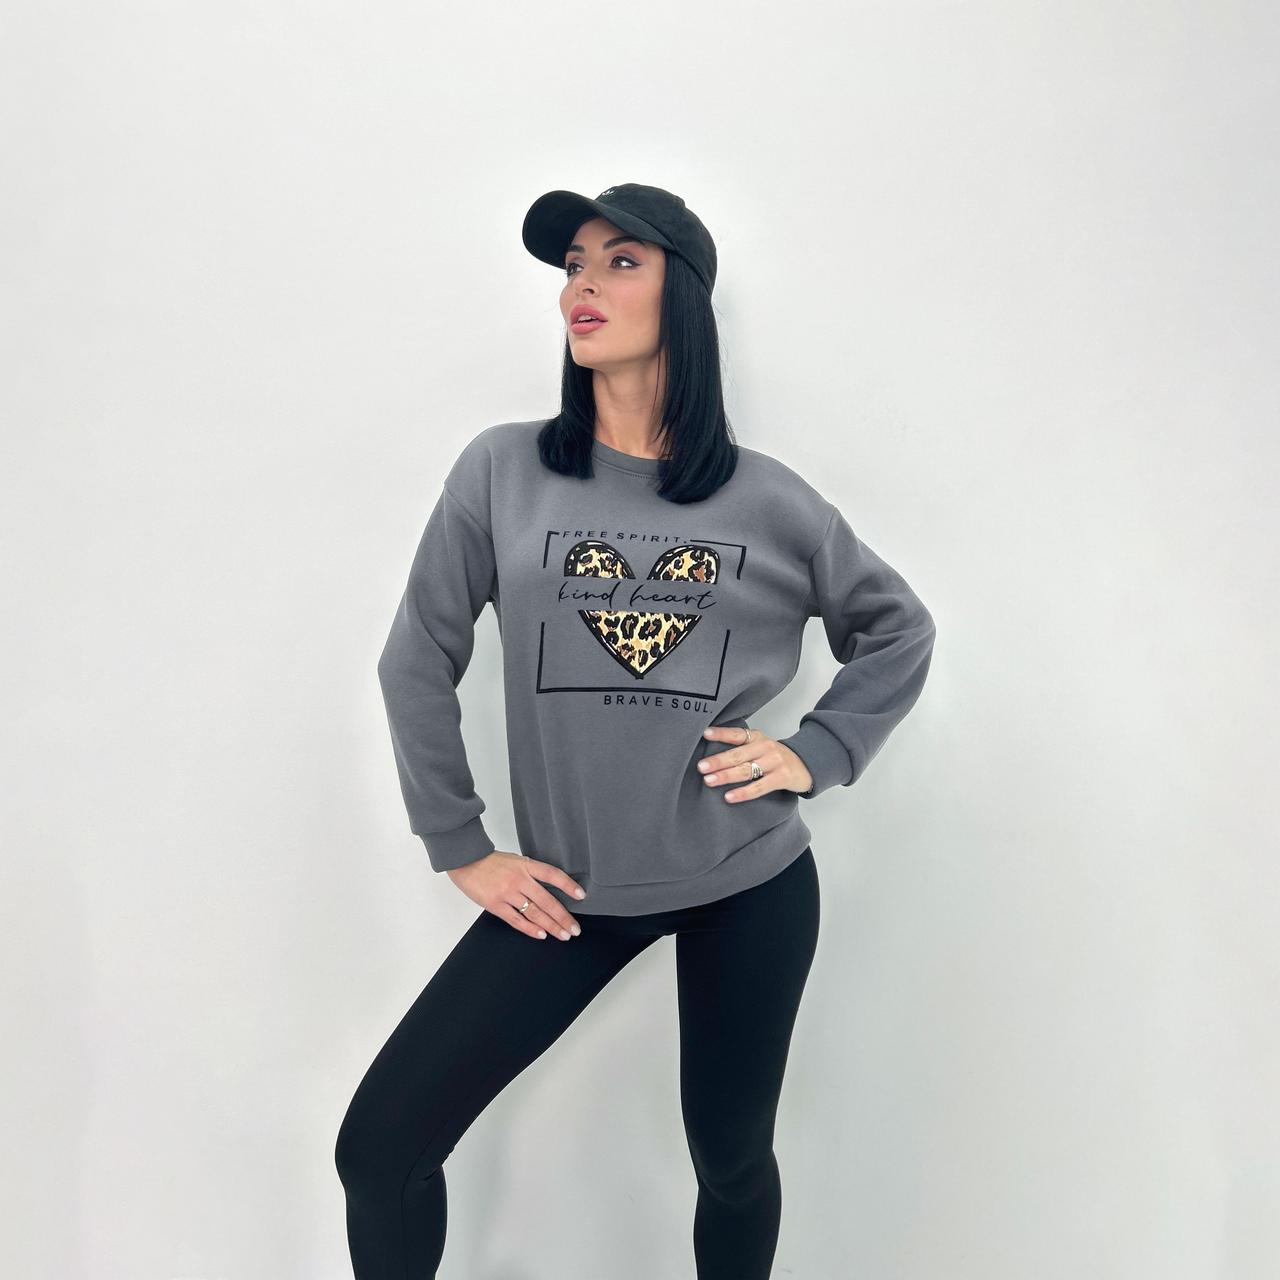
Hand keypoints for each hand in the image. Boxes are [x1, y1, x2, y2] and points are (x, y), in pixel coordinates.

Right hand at [447, 850, 586, 941]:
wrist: (466, 861)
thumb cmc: (491, 861)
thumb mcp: (515, 860)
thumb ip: (530, 873)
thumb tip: (549, 890)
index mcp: (526, 865)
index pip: (553, 875)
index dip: (568, 885)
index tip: (581, 896)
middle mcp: (519, 879)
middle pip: (547, 900)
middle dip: (563, 916)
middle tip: (575, 929)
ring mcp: (507, 893)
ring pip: (535, 913)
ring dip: (551, 926)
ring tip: (563, 935)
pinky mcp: (495, 905)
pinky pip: (516, 920)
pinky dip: (530, 929)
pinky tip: (542, 934)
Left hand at [697, 724, 812, 800]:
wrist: (806, 765)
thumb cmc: (775, 757)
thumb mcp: (760, 746)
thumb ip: (741, 747)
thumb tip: (711, 757)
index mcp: (757, 737)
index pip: (737, 734)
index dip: (721, 733)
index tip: (705, 734)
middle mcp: (765, 747)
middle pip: (738, 755)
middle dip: (718, 761)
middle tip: (701, 767)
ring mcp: (774, 762)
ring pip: (746, 770)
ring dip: (726, 776)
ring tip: (709, 781)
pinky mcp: (781, 778)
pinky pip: (759, 787)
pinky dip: (743, 793)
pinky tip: (729, 797)